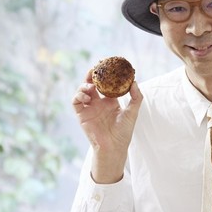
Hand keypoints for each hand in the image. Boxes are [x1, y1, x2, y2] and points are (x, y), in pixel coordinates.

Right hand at [72, 69, 142, 183]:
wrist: (114, 147)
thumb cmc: (123, 132)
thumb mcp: (133, 113)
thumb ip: (136, 97)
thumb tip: (134, 82)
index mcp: (110, 101)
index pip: (105, 83)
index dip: (104, 74)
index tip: (106, 65)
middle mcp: (98, 103)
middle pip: (91, 84)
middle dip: (91, 75)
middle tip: (95, 69)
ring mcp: (89, 108)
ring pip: (82, 90)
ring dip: (84, 85)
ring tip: (91, 86)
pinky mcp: (81, 115)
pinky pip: (76, 101)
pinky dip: (78, 95)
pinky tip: (87, 96)